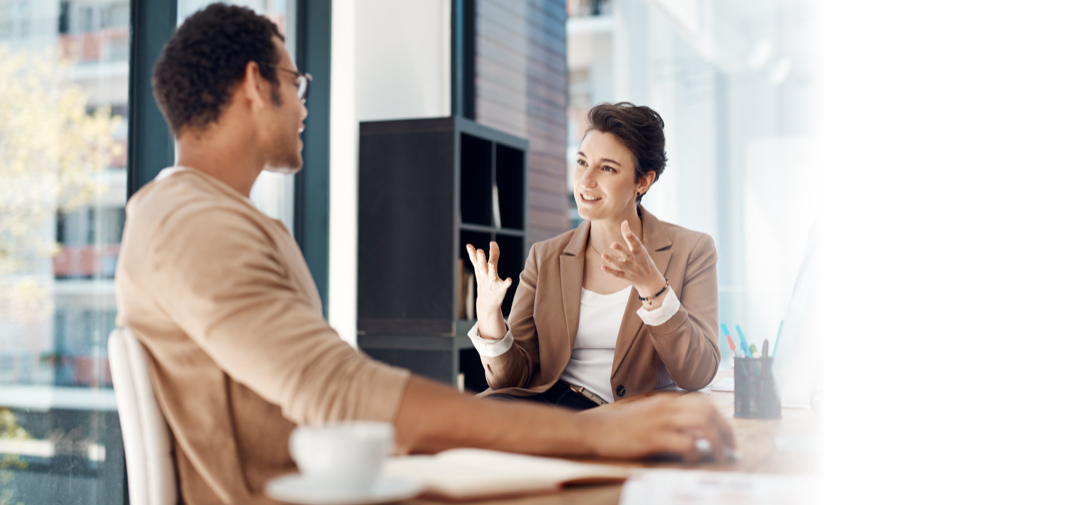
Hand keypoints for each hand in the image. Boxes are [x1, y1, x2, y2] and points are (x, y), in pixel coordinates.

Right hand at [465, 242, 511, 338]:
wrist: (487, 304)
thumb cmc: (485, 283)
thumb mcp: (481, 270)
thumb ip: (482, 256)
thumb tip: (480, 243)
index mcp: (481, 271)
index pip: (475, 261)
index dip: (473, 253)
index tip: (469, 246)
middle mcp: (485, 276)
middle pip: (482, 266)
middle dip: (481, 259)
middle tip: (480, 251)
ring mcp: (492, 283)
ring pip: (492, 274)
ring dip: (492, 268)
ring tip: (491, 262)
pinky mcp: (500, 289)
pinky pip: (503, 286)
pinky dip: (506, 283)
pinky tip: (509, 279)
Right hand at [578, 393, 735, 461]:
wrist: (596, 430)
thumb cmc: (622, 426)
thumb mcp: (649, 413)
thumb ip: (670, 417)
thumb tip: (695, 432)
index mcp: (667, 400)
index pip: (705, 404)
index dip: (721, 420)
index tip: (728, 436)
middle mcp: (667, 407)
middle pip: (709, 412)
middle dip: (726, 431)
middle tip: (730, 448)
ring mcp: (660, 421)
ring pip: (702, 425)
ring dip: (716, 443)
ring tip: (720, 456)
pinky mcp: (653, 438)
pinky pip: (684, 443)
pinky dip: (695, 452)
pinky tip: (693, 458)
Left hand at [599, 221, 666, 301]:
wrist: (650, 281)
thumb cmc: (643, 260)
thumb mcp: (640, 248)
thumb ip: (630, 236)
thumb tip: (624, 222)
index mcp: (640, 252)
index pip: (636, 243)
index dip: (632, 238)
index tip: (627, 233)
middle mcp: (635, 260)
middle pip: (627, 254)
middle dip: (620, 249)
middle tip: (613, 244)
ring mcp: (630, 269)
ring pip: (619, 265)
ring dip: (611, 260)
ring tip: (603, 255)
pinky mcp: (626, 277)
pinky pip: (617, 274)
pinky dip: (610, 271)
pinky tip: (603, 267)